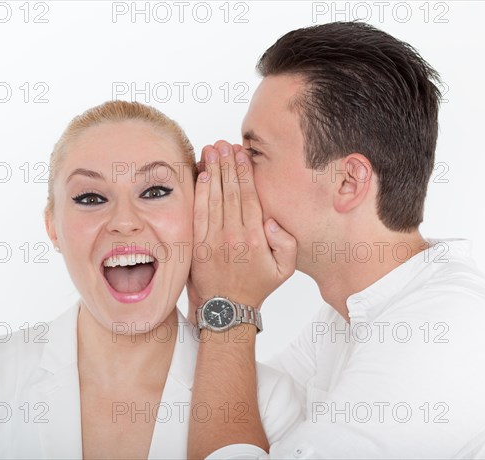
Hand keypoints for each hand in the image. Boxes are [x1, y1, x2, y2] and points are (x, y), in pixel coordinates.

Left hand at [188, 140, 296, 317]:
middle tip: (224, 143)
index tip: (241, 154)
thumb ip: (287, 244)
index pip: (249, 197)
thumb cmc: (256, 286)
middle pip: (230, 192)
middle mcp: (233, 236)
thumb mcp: (284, 270)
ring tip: (212, 151)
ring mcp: (213, 240)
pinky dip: (199, 193)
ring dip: (213, 172)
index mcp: (255, 239)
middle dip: (227, 164)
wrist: (227, 309)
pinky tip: (201, 176)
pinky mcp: (197, 245)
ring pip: (213, 198)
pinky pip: (198, 213)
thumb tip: (272, 221)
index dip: (245, 172)